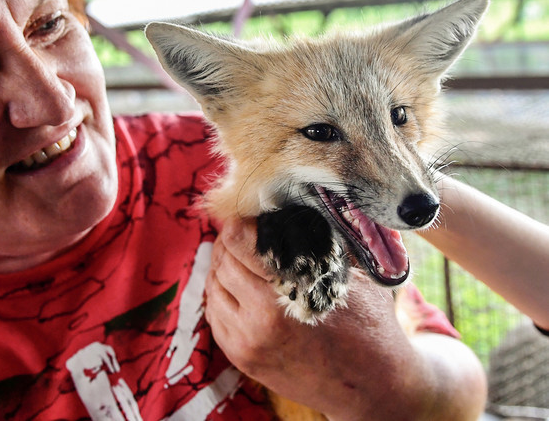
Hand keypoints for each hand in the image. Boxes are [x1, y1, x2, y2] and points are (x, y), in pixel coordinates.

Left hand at [204, 217, 484, 419]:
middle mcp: (260, 320)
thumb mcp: (353, 273)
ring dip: (223, 268)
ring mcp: (246, 343)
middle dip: (231, 242)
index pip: (239, 241)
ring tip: (242, 258)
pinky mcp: (241, 359)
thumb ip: (322, 236)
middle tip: (245, 233)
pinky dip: (222, 295)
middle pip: (222, 261)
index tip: (251, 216)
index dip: (242, 222)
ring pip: (212, 287)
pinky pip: (215, 315)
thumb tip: (297, 200)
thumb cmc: (370, 324)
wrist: (374, 386)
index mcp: (287, 292)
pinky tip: (239, 286)